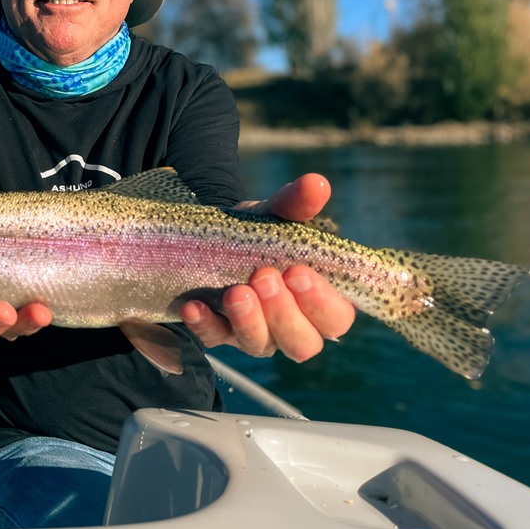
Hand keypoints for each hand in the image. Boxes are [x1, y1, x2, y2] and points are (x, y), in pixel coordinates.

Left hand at [180, 174, 354, 361]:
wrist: (217, 236)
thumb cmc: (261, 233)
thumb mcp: (275, 215)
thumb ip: (296, 205)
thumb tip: (316, 183)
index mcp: (319, 303)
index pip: (335, 318)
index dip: (321, 303)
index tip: (298, 271)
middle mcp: (292, 327)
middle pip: (301, 344)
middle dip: (283, 313)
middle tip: (264, 277)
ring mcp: (255, 335)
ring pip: (260, 345)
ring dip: (248, 321)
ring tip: (235, 292)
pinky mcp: (220, 334)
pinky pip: (213, 338)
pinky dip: (204, 324)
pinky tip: (194, 306)